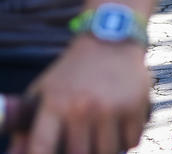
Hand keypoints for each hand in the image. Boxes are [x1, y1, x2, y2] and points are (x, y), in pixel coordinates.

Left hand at [14, 35, 150, 153]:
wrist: (111, 39)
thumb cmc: (72, 73)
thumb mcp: (43, 91)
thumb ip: (25, 126)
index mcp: (55, 103)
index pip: (41, 149)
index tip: (52, 152)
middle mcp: (83, 106)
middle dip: (80, 151)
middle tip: (82, 139)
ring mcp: (111, 107)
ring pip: (106, 153)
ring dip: (104, 147)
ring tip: (100, 131)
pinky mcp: (135, 105)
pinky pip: (130, 142)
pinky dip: (126, 139)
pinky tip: (119, 122)